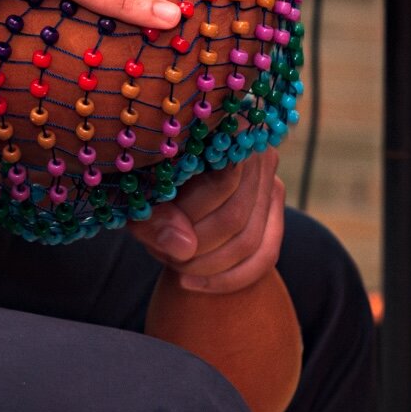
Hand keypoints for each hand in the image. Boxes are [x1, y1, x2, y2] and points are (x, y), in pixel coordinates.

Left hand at [130, 149, 285, 293]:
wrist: (161, 176)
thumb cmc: (142, 179)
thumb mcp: (137, 195)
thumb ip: (155, 219)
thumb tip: (184, 248)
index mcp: (224, 127)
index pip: (220, 183)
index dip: (186, 217)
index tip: (151, 234)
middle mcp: (256, 149)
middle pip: (235, 216)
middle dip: (194, 247)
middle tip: (160, 254)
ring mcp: (270, 179)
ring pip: (249, 240)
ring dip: (205, 264)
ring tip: (171, 265)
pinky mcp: (273, 209)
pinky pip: (265, 255)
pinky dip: (228, 279)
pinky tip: (190, 284)